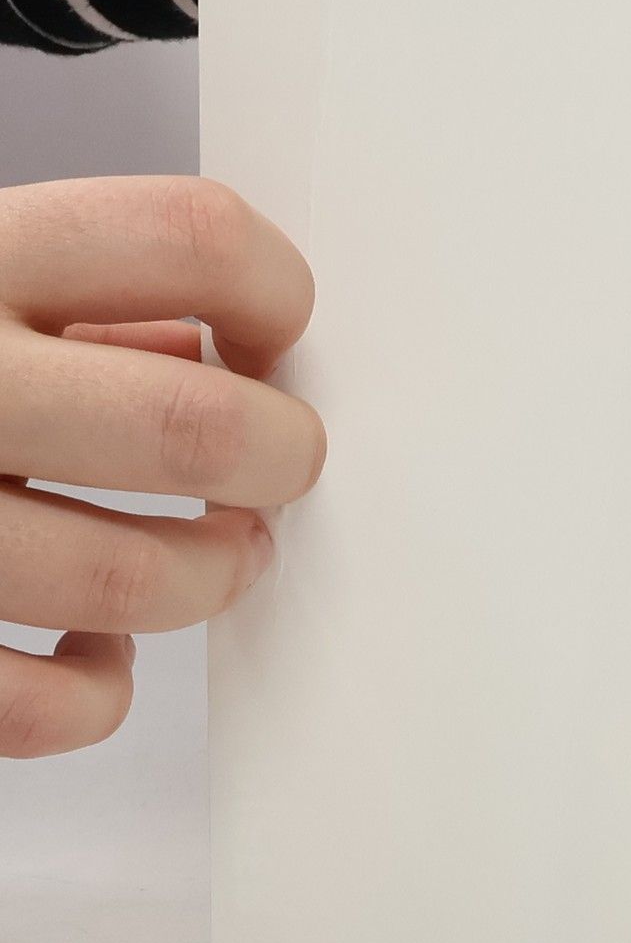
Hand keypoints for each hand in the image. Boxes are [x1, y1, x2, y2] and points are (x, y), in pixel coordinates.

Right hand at [0, 178, 325, 756]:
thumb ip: (83, 295)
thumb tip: (233, 347)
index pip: (194, 237)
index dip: (276, 295)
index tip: (271, 340)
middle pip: (196, 426)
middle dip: (280, 458)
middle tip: (278, 468)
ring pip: (131, 581)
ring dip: (207, 579)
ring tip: (209, 560)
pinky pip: (36, 704)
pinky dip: (94, 691)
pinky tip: (86, 650)